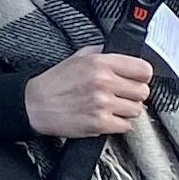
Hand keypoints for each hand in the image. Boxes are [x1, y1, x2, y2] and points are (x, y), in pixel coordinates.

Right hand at [24, 48, 154, 139]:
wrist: (34, 105)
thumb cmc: (55, 82)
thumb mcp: (78, 57)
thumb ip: (103, 53)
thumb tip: (125, 55)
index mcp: (100, 63)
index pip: (144, 70)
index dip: (142, 76)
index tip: (136, 79)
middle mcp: (104, 82)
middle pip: (143, 92)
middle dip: (134, 94)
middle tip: (122, 95)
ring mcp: (102, 104)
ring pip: (136, 110)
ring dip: (126, 110)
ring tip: (111, 107)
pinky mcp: (99, 123)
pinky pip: (126, 126)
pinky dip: (118, 124)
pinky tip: (106, 117)